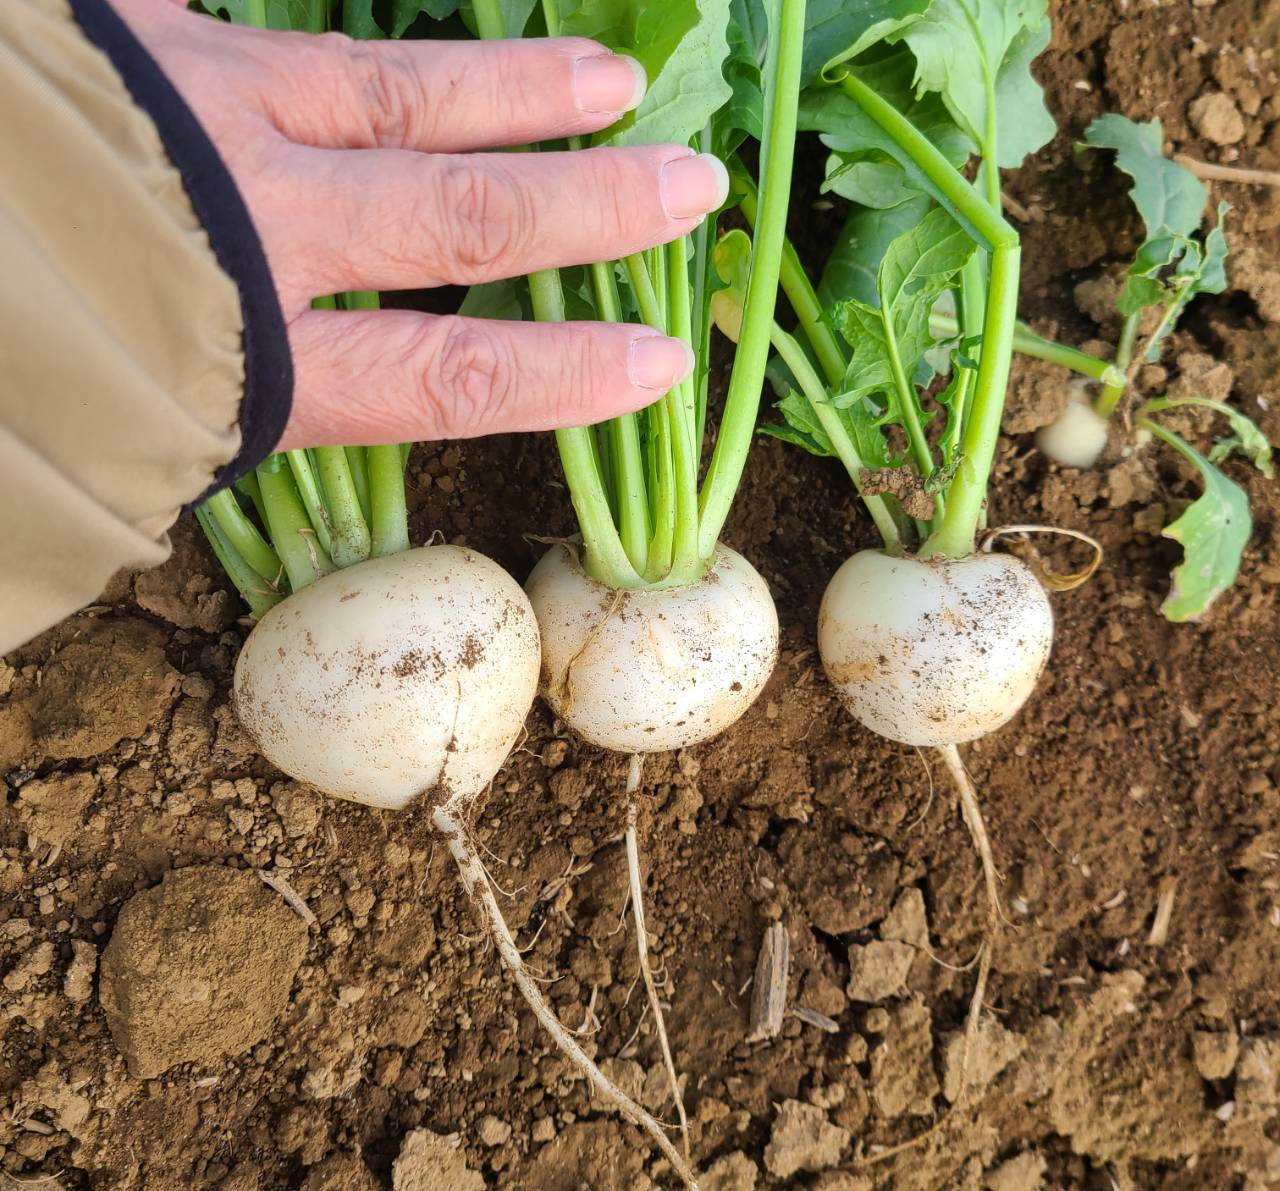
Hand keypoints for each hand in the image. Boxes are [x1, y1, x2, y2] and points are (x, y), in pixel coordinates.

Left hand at [111, 0, 726, 449]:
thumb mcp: (70, 449)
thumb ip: (163, 433)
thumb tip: (190, 443)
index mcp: (250, 357)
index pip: (451, 371)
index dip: (564, 373)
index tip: (657, 363)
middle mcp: (259, 223)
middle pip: (464, 210)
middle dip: (591, 200)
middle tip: (690, 182)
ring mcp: (204, 108)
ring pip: (396, 90)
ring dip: (515, 86)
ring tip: (609, 80)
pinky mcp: (134, 27)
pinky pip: (241, 9)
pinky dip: (323, 22)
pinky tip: (419, 15)